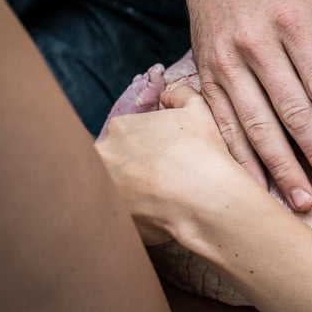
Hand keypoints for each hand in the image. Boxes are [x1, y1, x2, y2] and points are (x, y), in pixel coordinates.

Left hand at [95, 86, 255, 245]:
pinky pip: (116, 215)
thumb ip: (181, 96)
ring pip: (111, 187)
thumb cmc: (204, 153)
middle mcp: (104, 154)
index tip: (160, 158)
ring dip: (128, 192)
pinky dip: (132, 215)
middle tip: (158, 180)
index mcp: (121, 127)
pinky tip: (155, 216)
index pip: (123, 136)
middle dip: (130, 170)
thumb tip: (170, 96)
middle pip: (112, 160)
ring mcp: (103, 187)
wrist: (208, 199)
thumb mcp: (199, 111)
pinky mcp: (109, 216)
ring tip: (157, 200)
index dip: (143, 148)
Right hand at [183, 0, 311, 208]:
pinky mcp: (206, 78)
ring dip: (281, 166)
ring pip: (256, 124)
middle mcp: (255, 43)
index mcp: (291, 20)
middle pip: (292, 110)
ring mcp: (226, 63)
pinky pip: (224, 124)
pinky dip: (241, 159)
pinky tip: (258, 187)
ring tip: (305, 200)